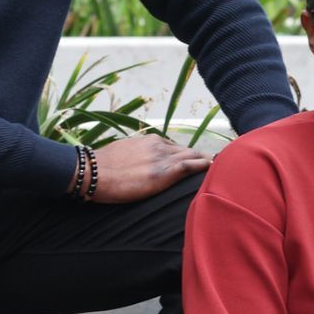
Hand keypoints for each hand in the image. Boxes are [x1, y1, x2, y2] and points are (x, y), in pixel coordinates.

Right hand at [83, 136, 209, 202]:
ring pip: (192, 156)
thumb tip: (137, 165)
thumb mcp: (122, 153)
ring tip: (222, 167)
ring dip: (205, 161)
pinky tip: (214, 168)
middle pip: (187, 150)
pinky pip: (190, 166)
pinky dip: (204, 165)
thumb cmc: (100, 167)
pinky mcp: (163, 172)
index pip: (175, 147)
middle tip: (216, 163)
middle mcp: (159, 146)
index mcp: (149, 141)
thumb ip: (136, 156)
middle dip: (201, 157)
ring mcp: (162, 158)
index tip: (195, 160)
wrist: (91, 172)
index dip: (186, 155)